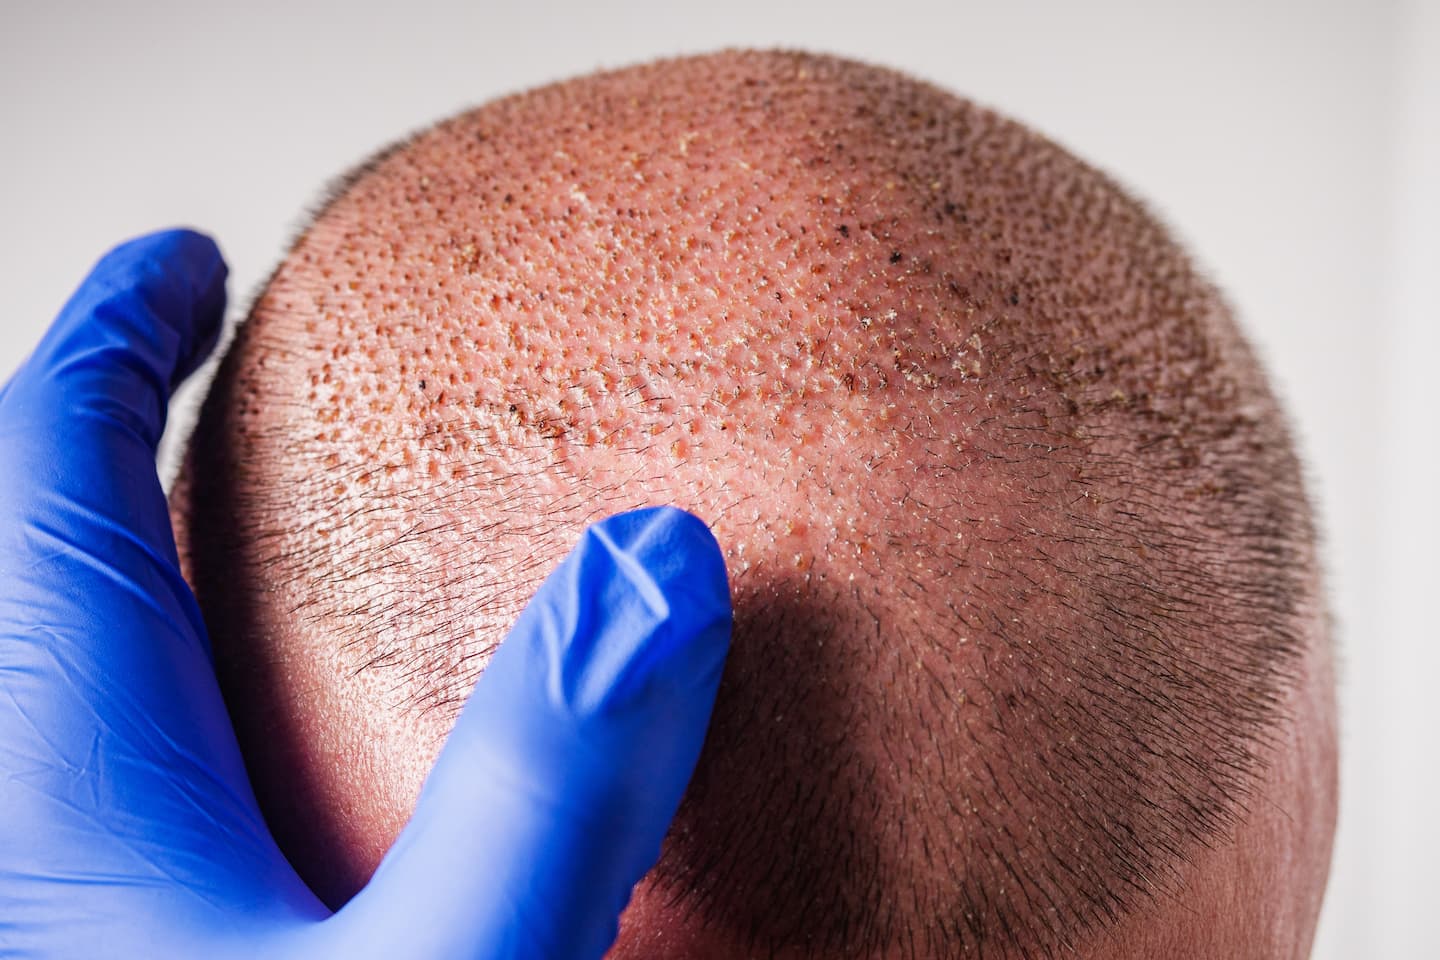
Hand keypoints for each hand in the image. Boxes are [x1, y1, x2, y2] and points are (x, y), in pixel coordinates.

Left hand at [0, 230, 732, 958]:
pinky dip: (192, 710)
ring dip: (144, 572)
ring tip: (251, 532)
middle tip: (201, 363)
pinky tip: (292, 765)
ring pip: (75, 682)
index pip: (48, 477)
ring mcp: (76, 907)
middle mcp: (41, 839)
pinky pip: (131, 792)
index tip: (186, 260)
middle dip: (112, 435)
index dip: (116, 338)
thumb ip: (546, 792)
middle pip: (43, 567)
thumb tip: (659, 562)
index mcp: (74, 789)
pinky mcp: (131, 959)